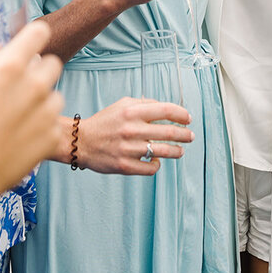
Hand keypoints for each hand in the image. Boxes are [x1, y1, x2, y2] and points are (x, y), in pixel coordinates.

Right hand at [0, 20, 62, 206]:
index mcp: (10, 67)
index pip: (39, 33)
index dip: (33, 37)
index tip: (27, 44)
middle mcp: (34, 85)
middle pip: (52, 64)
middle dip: (37, 71)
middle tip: (17, 87)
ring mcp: (46, 112)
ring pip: (55, 95)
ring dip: (41, 101)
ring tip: (16, 117)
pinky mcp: (51, 137)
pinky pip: (53, 123)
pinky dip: (41, 128)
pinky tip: (19, 138)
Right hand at [74, 96, 192, 175]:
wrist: (81, 141)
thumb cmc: (104, 122)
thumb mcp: (123, 105)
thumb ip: (144, 104)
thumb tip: (165, 108)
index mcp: (132, 111)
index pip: (166, 110)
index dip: (181, 114)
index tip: (188, 119)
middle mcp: (132, 129)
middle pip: (169, 132)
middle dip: (184, 135)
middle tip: (190, 136)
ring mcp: (129, 149)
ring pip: (162, 151)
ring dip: (176, 151)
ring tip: (180, 151)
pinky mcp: (124, 165)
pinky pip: (149, 168)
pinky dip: (157, 165)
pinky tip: (157, 162)